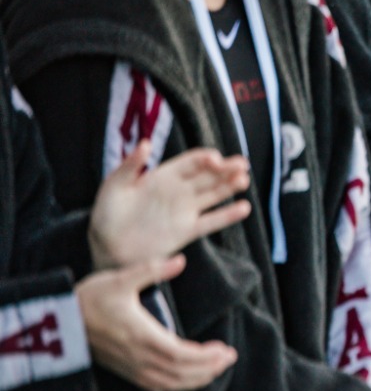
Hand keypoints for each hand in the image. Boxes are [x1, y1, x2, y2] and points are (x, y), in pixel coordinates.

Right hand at [76, 255, 237, 390]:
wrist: (57, 320)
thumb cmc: (89, 298)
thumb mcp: (120, 278)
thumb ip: (152, 270)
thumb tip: (181, 260)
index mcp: (142, 336)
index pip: (182, 355)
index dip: (207, 357)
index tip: (226, 350)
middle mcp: (138, 357)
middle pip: (181, 372)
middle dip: (209, 368)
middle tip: (229, 358)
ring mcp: (130, 367)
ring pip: (170, 383)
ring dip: (196, 379)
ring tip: (217, 368)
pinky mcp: (124, 371)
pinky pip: (156, 386)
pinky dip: (177, 385)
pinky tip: (189, 378)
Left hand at [89, 141, 252, 268]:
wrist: (106, 247)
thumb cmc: (106, 215)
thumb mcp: (114, 186)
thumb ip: (130, 165)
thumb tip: (145, 143)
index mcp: (163, 177)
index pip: (190, 162)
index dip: (205, 158)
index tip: (215, 158)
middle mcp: (178, 191)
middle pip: (208, 176)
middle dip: (226, 169)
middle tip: (242, 164)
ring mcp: (185, 210)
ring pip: (214, 195)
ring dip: (230, 187)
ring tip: (244, 180)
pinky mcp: (187, 231)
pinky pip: (211, 221)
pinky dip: (228, 215)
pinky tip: (243, 208)